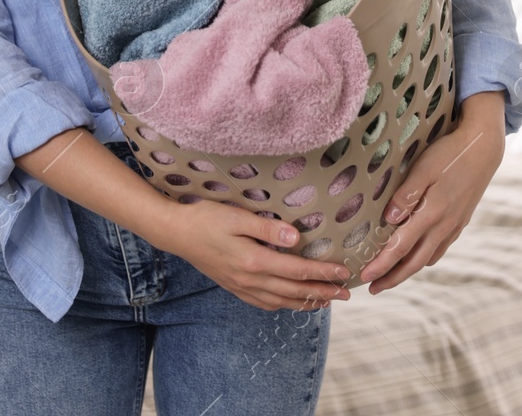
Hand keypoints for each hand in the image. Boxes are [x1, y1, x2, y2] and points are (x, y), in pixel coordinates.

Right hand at [157, 199, 353, 311]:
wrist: (176, 233)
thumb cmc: (206, 218)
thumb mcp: (237, 217)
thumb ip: (268, 228)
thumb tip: (296, 238)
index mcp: (253, 261)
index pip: (297, 271)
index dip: (323, 273)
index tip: (344, 273)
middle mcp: (249, 280)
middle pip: (293, 291)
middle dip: (322, 293)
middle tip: (346, 294)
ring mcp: (241, 286)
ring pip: (280, 302)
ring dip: (305, 303)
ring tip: (325, 301)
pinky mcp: (234, 287)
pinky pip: (263, 303)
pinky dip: (282, 305)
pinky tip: (290, 303)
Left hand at [360, 97, 505, 294]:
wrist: (484, 149)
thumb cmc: (450, 154)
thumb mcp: (425, 168)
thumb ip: (407, 194)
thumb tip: (389, 218)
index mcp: (432, 213)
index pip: (401, 247)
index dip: (382, 265)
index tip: (365, 277)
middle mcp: (444, 226)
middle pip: (414, 262)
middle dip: (393, 278)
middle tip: (374, 289)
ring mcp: (454, 226)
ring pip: (428, 258)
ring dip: (408, 271)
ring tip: (390, 276)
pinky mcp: (460, 222)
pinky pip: (439, 249)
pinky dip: (424, 259)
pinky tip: (417, 256)